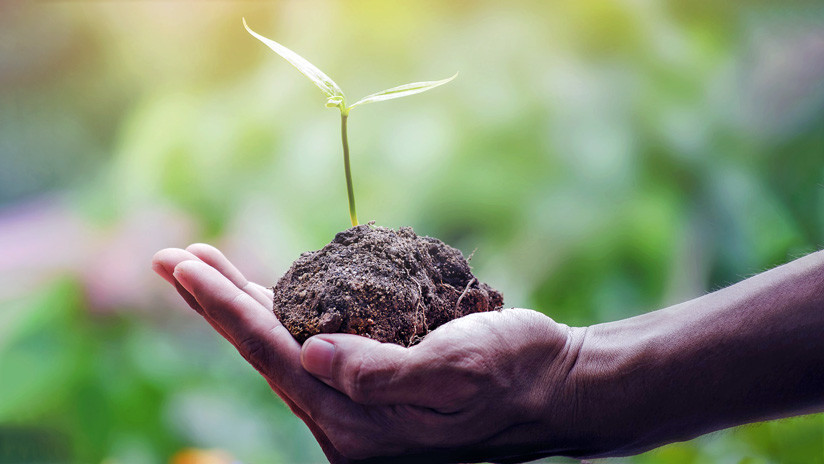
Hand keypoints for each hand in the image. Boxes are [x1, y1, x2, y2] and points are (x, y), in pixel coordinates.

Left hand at [152, 244, 588, 462]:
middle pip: (264, 353)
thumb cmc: (519, 373)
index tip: (184, 264)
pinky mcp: (374, 386)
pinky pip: (311, 349)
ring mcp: (359, 406)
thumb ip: (382, 372)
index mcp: (359, 420)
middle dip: (216, 304)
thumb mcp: (460, 368)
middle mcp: (348, 419)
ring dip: (242, 306)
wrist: (559, 389)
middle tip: (173, 259)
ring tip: (205, 268)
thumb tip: (309, 353)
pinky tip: (267, 292)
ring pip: (282, 350)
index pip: (273, 355)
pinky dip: (281, 315)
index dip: (224, 308)